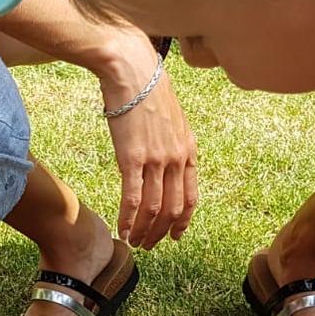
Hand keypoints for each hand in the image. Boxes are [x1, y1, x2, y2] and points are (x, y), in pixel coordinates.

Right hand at [97, 33, 198, 248]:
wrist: (132, 70)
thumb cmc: (148, 90)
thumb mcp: (171, 119)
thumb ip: (171, 144)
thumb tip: (164, 162)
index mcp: (189, 151)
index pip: (191, 197)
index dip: (183, 221)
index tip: (175, 235)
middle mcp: (176, 159)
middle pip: (173, 209)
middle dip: (162, 233)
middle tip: (150, 245)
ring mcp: (156, 160)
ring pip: (154, 209)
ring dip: (144, 231)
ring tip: (135, 243)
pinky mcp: (132, 158)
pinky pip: (133, 199)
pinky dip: (129, 219)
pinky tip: (123, 230)